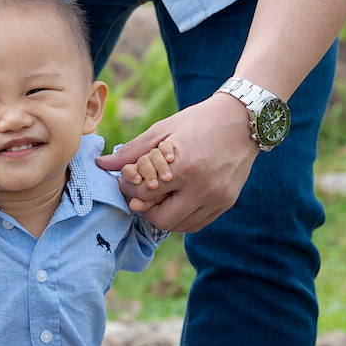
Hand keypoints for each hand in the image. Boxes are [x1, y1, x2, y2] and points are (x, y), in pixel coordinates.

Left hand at [96, 92, 258, 232]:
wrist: (243, 119)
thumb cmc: (198, 121)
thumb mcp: (162, 131)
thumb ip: (132, 151)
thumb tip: (102, 164)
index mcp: (185, 167)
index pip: (146, 195)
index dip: (131, 192)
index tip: (128, 185)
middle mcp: (203, 188)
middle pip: (162, 219)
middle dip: (146, 210)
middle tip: (141, 198)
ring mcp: (218, 198)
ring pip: (181, 226)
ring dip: (164, 217)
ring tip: (159, 199)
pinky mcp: (227, 202)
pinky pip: (198, 223)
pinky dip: (183, 219)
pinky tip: (176, 203)